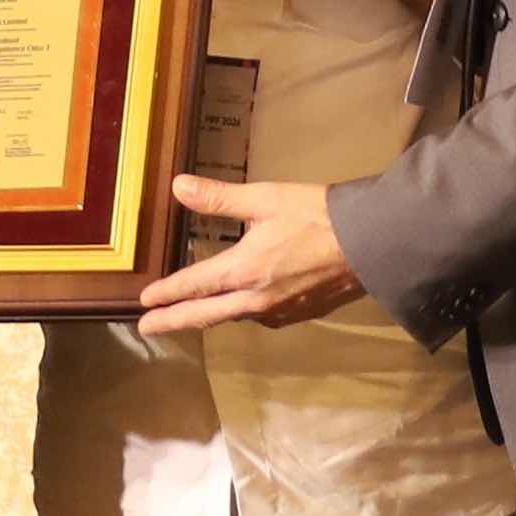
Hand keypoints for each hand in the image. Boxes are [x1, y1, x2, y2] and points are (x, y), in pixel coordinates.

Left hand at [138, 178, 358, 333]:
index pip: (193, 286)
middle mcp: (255, 301)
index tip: (143, 302)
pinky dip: (243, 313)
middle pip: (205, 315)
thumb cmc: (317, 215)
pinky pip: (262, 318)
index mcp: (243, 271)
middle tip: (148, 328)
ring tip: (193, 314)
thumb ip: (219, 198)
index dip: (166, 294)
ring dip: (210, 317)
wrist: (372, 242)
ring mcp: (280, 311)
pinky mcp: (301, 314)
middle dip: (174, 321)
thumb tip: (178, 186)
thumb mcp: (265, 199)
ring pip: (234, 317)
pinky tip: (243, 307)